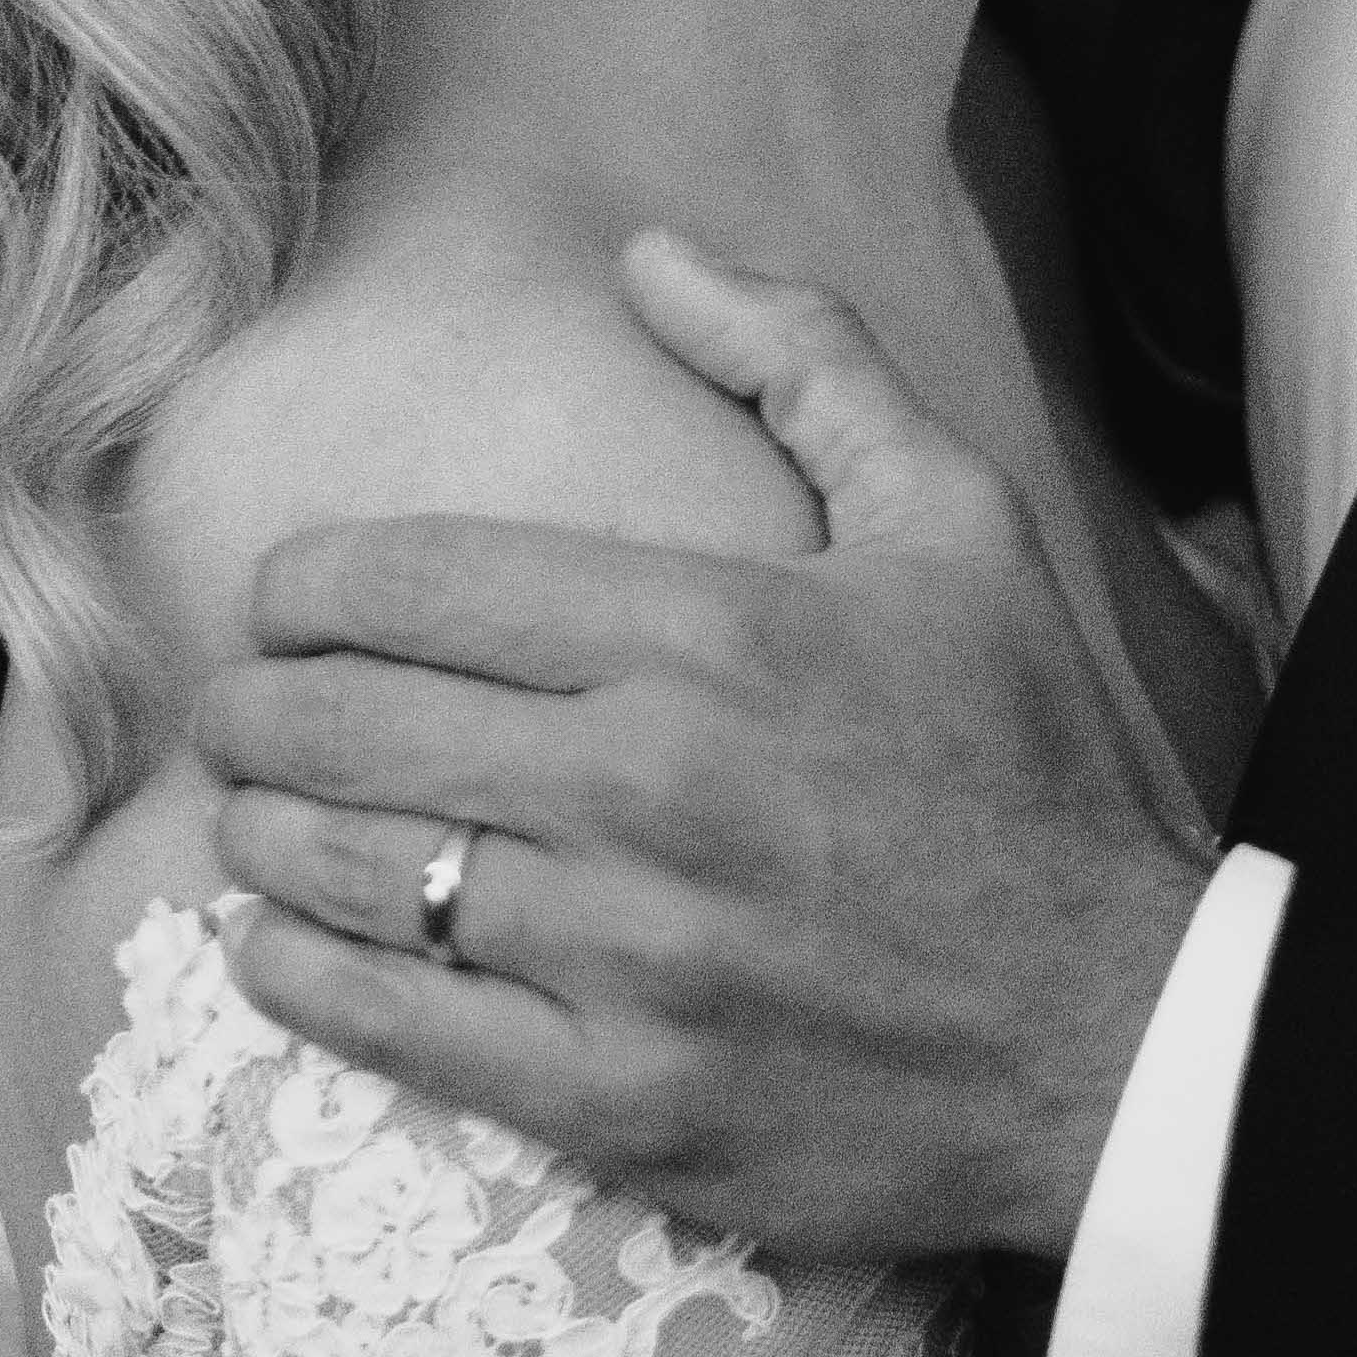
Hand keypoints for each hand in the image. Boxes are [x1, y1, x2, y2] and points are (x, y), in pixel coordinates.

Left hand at [201, 230, 1217, 1257]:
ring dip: (264, 833)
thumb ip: (805, 363)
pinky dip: (301, 980)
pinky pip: (399, 1031)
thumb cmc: (1031, 766)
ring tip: (253, 812)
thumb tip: (651, 255)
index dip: (310, 581)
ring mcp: (630, 958)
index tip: (287, 593)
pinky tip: (275, 947)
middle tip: (239, 702)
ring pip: (357, 874)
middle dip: (256, 703)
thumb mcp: (958, 522)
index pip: (418, 581)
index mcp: (715, 633)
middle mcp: (651, 788)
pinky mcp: (623, 1101)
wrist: (1118, 1034)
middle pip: (353, 722)